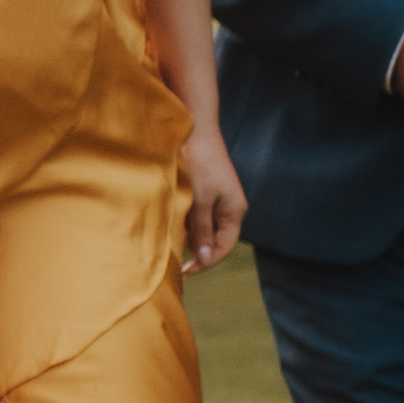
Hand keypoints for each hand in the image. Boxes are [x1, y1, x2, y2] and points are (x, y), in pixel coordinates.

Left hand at [177, 131, 245, 278]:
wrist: (195, 131)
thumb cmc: (199, 164)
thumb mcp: (199, 200)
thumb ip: (202, 229)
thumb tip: (206, 257)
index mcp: (234, 212)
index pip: (223, 248)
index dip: (205, 262)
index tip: (184, 271)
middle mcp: (229, 208)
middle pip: (214, 240)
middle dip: (196, 250)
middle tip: (173, 258)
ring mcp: (218, 200)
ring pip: (204, 228)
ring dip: (188, 235)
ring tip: (169, 239)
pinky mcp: (206, 192)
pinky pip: (197, 215)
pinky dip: (185, 221)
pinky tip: (170, 222)